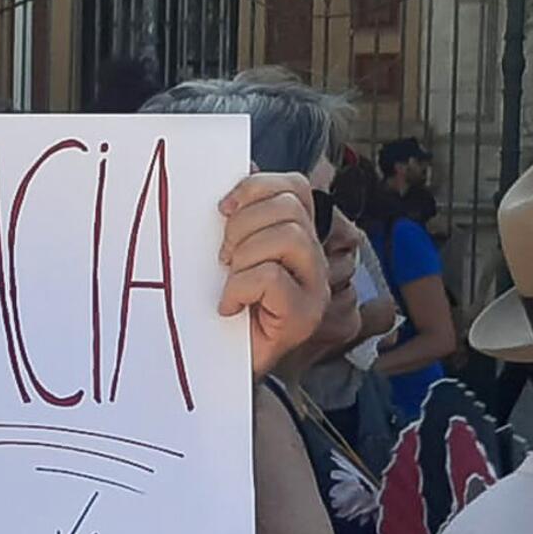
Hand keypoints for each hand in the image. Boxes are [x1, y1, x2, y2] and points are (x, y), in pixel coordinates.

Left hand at [217, 172, 327, 377]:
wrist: (216, 368)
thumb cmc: (220, 309)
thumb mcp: (225, 254)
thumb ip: (237, 216)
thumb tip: (241, 165)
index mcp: (297, 236)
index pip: (295, 187)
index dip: (257, 187)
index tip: (223, 208)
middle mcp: (314, 258)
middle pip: (289, 208)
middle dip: (243, 225)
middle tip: (223, 258)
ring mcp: (315, 288)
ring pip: (287, 237)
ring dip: (243, 257)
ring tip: (229, 281)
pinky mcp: (305, 316)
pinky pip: (271, 277)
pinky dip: (239, 289)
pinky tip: (229, 307)